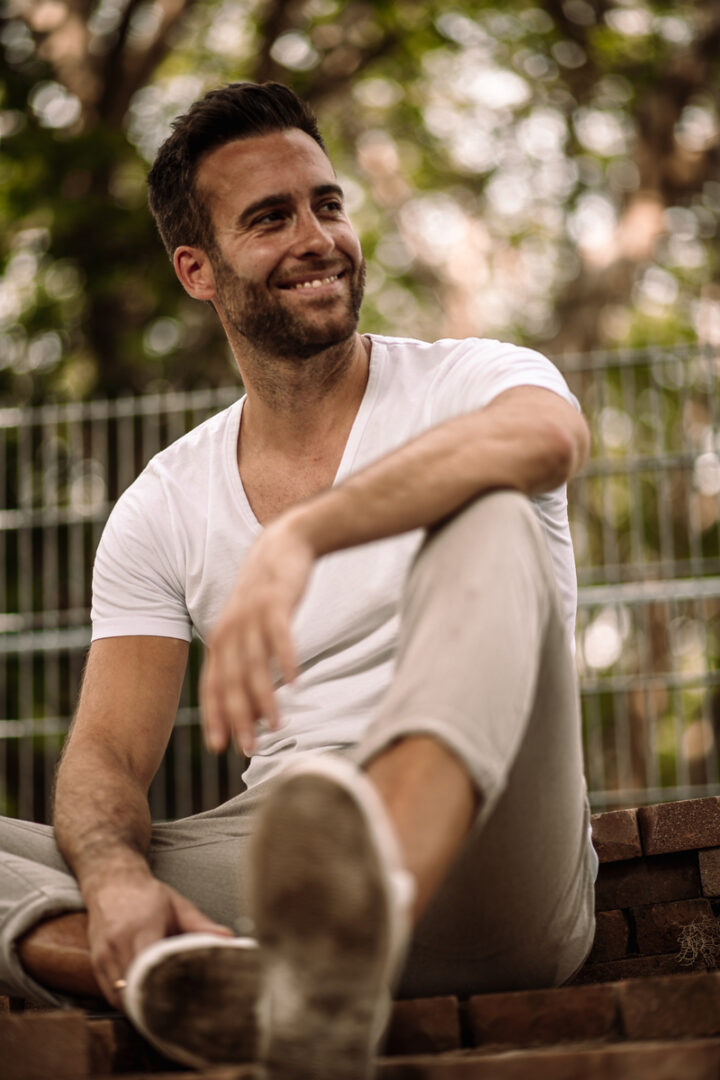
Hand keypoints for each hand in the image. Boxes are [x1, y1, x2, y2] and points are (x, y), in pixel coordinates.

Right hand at [86, 870, 232, 1006]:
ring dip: (138, 1006)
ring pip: (120, 995)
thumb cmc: (147, 895)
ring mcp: (104, 955)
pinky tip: (141, 1005)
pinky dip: (125, 1002)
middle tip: (178, 1016)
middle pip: (136, 987)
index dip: (166, 988)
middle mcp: (118, 944)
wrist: (112, 882)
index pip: (152, 968)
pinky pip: (109, 993)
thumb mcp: (177, 906)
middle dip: (154, 1004)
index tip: (185, 1002)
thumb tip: (229, 939)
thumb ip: (201, 925)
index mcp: (141, 929)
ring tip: (161, 1015)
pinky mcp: (96, 963)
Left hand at [201, 512, 315, 755]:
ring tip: (276, 725)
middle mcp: (230, 630)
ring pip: (255, 665)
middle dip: (238, 718)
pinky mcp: (277, 602)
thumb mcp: (250, 627)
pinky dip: (286, 660)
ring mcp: (253, 616)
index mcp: (220, 639)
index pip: (212, 686)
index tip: (220, 748)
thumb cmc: (268, 594)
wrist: (285, 543)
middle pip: (231, 681)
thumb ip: (247, 663)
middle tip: (248, 748)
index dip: (215, 717)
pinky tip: (296, 683)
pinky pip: (280, 636)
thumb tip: (255, 709)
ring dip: (264, 698)